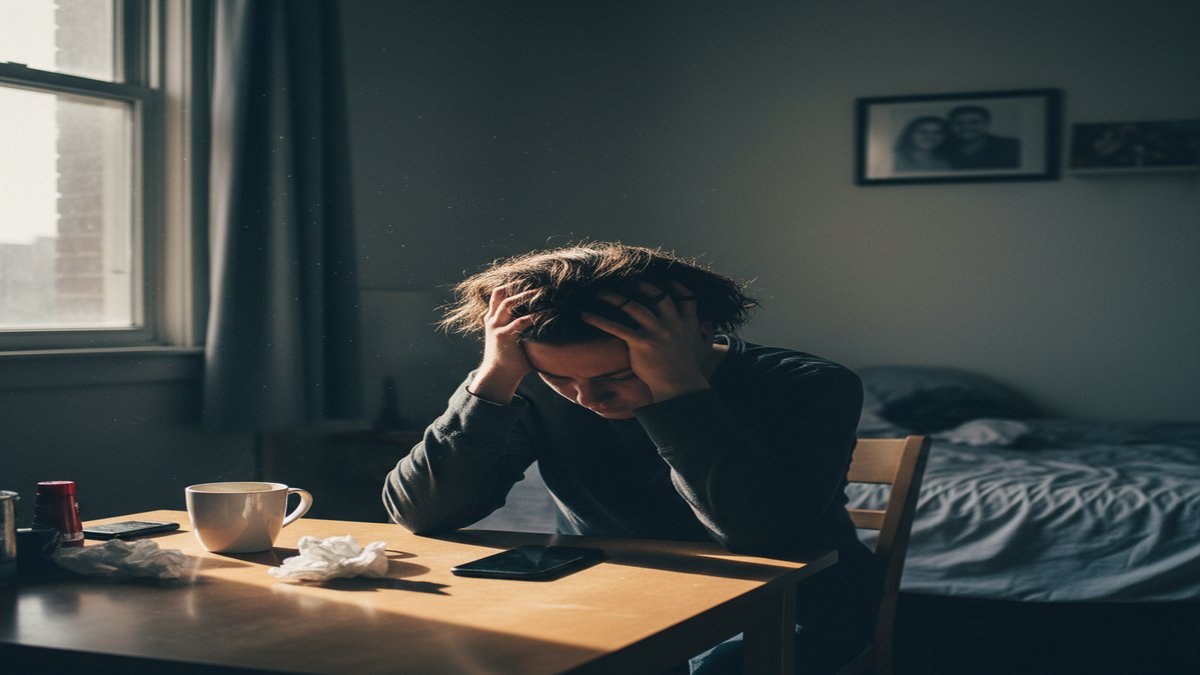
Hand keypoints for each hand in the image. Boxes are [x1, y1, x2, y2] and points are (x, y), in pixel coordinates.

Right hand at [468, 285, 536, 402]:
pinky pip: (521, 321)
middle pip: (501, 294)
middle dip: (518, 285)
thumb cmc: (508, 358)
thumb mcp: (507, 337)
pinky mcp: (504, 336)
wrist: (498, 376)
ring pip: (509, 303)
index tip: (525, 278)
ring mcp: (496, 327)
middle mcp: (492, 320)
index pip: (497, 295)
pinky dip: (536, 315)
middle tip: (537, 281)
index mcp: (492, 319)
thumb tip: (536, 317)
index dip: (510, 284)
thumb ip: (515, 326)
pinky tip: (549, 312)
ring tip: (542, 291)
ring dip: (526, 295)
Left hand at [582, 281, 711, 401]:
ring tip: (600, 292)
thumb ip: (697, 333)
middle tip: (628, 280)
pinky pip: (617, 327)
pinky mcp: (642, 343)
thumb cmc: (685, 368)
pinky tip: (585, 315)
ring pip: (634, 307)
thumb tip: (700, 325)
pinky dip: (600, 320)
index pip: (687, 297)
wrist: (679, 386)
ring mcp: (657, 332)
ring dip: (616, 297)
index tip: (666, 280)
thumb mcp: (698, 346)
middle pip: (658, 296)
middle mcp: (672, 324)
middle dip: (642, 285)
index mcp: (687, 323)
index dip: (676, 286)